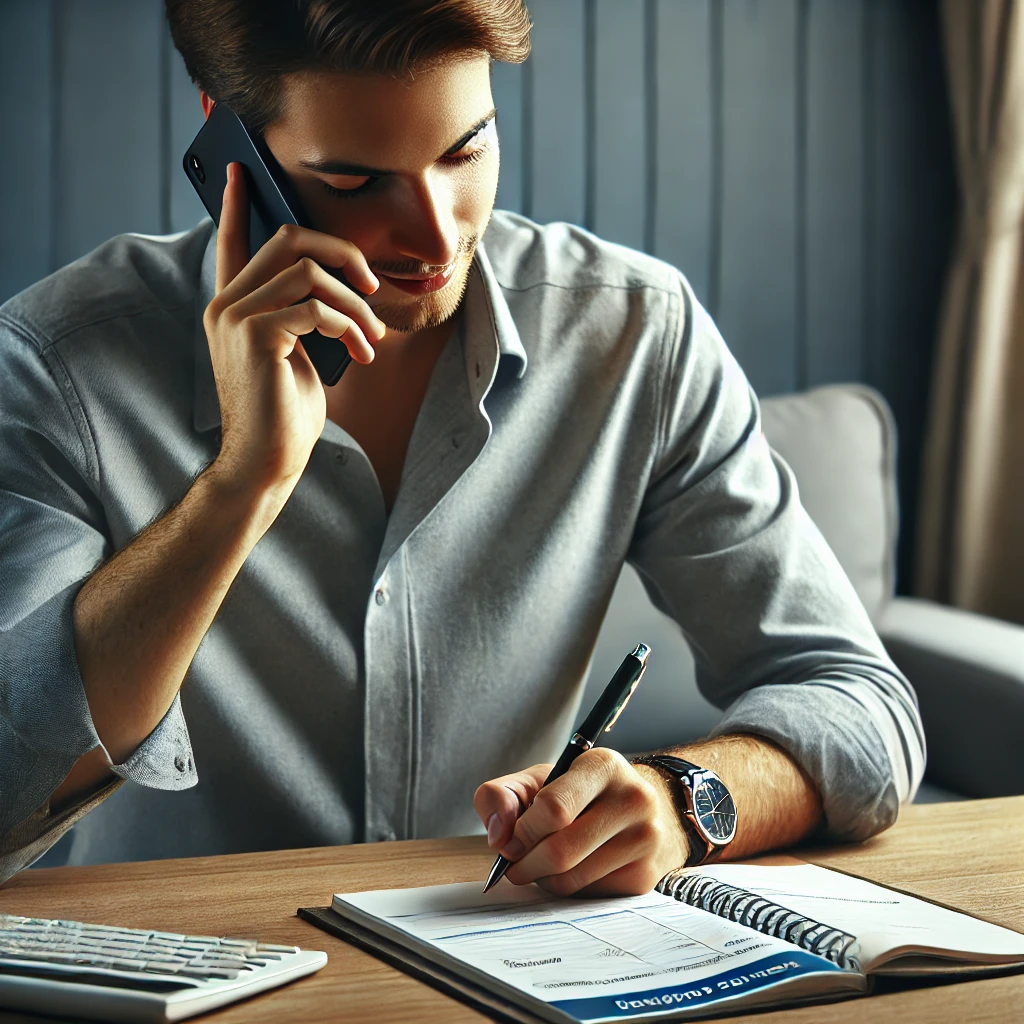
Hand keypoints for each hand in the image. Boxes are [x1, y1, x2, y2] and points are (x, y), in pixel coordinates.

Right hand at [203, 162, 386, 504]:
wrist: (268, 460)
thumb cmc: (285, 412)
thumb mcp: (295, 354)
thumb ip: (301, 314)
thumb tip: (335, 284)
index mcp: (232, 306)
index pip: (231, 242)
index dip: (237, 205)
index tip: (242, 171)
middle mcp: (225, 305)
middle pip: (289, 240)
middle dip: (343, 253)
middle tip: (372, 286)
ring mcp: (236, 318)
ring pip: (311, 273)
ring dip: (356, 305)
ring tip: (372, 340)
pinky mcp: (256, 336)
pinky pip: (316, 308)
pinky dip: (349, 327)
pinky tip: (360, 353)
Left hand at [473, 748, 689, 897]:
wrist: (637, 811)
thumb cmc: (576, 794)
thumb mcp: (538, 781)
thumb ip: (501, 796)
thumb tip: (498, 837)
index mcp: (602, 766)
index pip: (554, 807)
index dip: (522, 831)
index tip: (510, 841)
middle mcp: (632, 799)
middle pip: (561, 851)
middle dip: (525, 864)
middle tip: (515, 865)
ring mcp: (645, 839)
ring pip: (572, 879)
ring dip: (543, 879)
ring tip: (542, 864)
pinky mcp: (645, 876)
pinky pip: (588, 897)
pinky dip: (567, 890)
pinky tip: (570, 871)